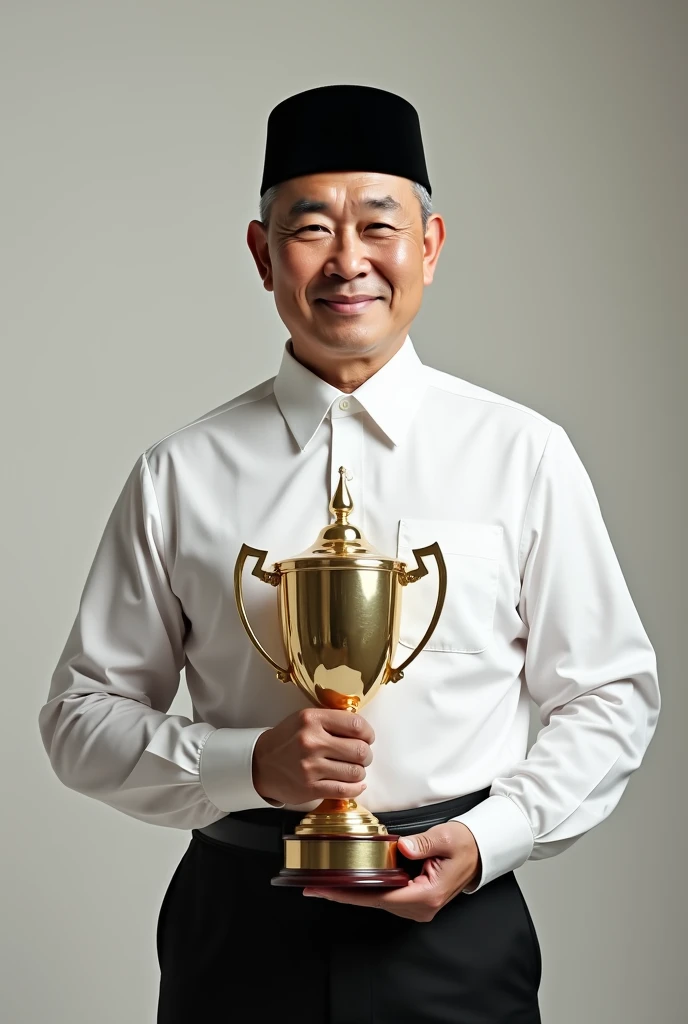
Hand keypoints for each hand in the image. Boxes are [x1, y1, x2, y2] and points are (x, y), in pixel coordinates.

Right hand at [252, 707, 373, 805]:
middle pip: (360, 750)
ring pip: (355, 772)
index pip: (356, 725)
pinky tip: (355, 785)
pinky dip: (355, 788)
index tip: (367, 738)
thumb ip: (332, 720)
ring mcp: (310, 767)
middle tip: (362, 756)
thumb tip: (363, 730)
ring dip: (359, 772)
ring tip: (353, 770)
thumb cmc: (287, 739)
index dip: (368, 733)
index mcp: (312, 719)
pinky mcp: (310, 788)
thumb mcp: (305, 719)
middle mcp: (311, 742)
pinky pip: (344, 790)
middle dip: (366, 755)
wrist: (259, 763)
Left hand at [303, 821, 480, 921]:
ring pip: (376, 900)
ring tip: (325, 883)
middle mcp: (419, 906)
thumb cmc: (465, 844)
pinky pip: (384, 894)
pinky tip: (349, 881)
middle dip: (343, 893)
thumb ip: (424, 843)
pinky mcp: (413, 898)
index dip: (349, 893)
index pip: (378, 897)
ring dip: (352, 892)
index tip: (326, 889)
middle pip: (373, 901)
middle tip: (314, 886)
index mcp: (426, 895)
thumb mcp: (446, 838)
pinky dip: (365, 888)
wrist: (480, 851)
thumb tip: (402, 846)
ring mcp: (416, 905)